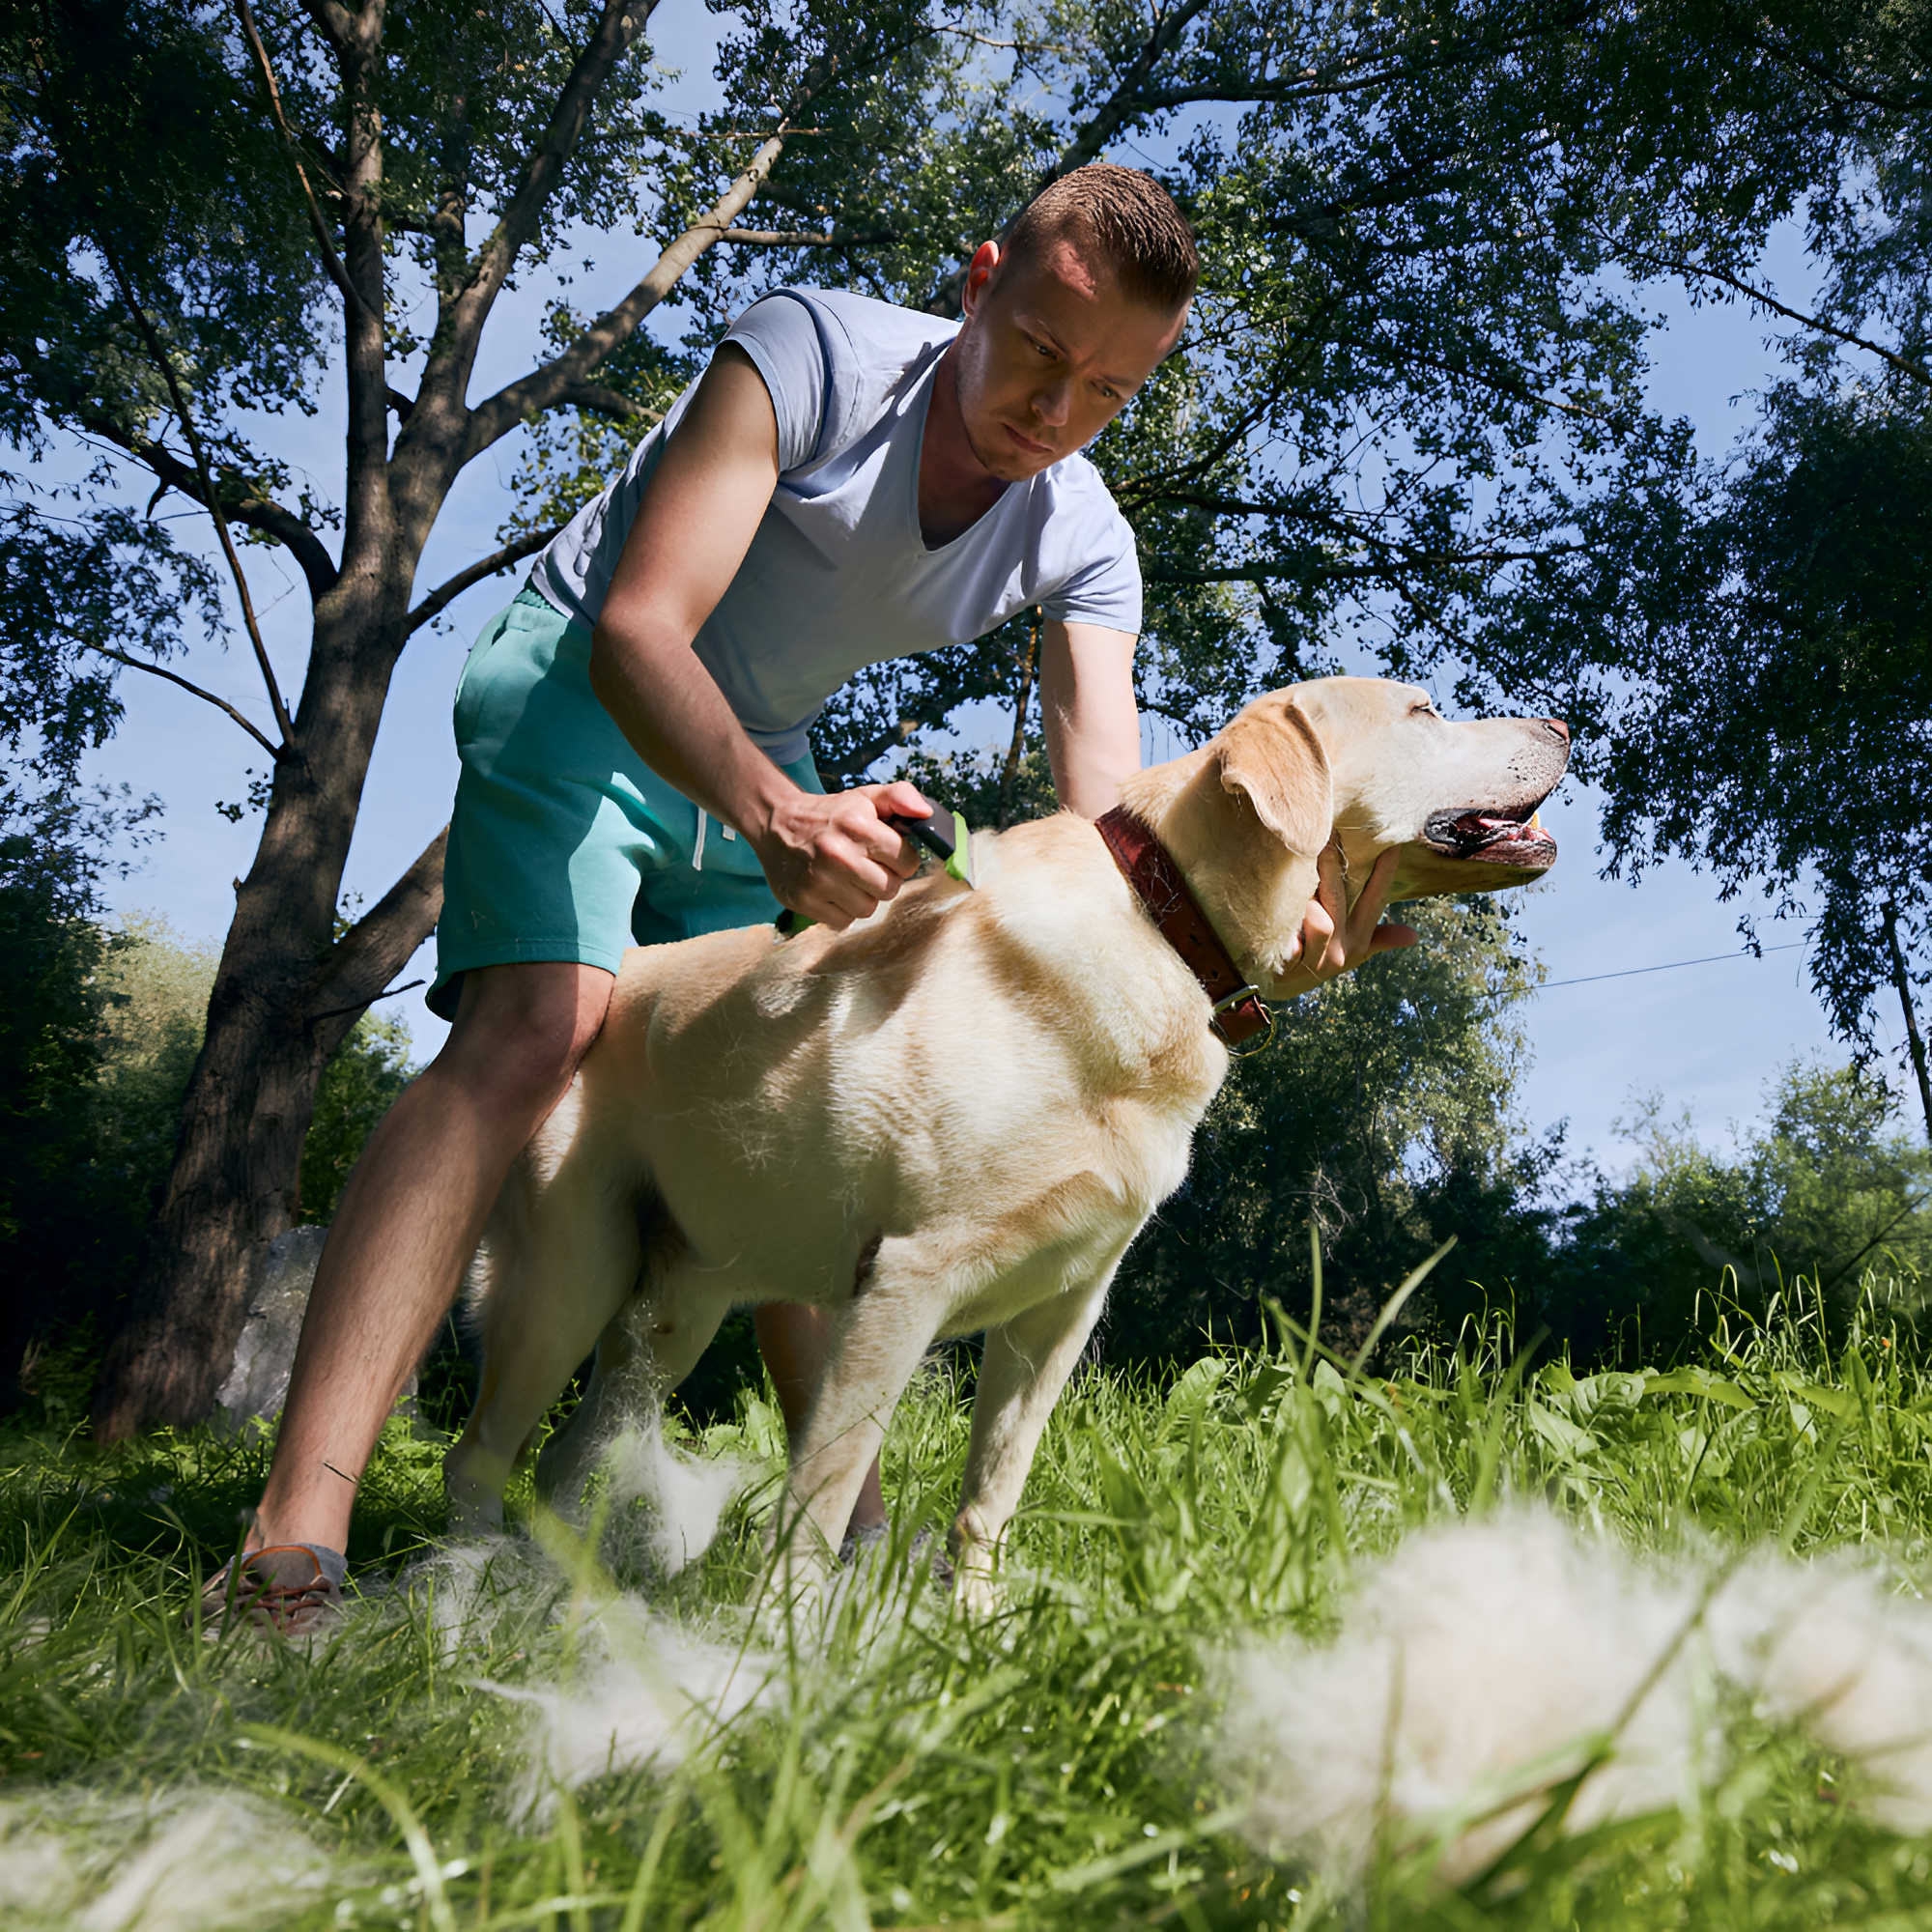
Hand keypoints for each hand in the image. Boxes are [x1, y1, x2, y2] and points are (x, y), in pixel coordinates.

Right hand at [752, 779, 932, 929]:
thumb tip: (926, 814)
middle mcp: (837, 854)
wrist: (776, 825)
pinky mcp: (804, 901)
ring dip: (862, 896)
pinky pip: (843, 921)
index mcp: (857, 826)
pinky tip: (831, 889)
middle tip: (865, 866)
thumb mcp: (865, 798)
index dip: (901, 859)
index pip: (907, 862)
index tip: (885, 853)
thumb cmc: (830, 815)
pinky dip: (841, 910)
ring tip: (846, 877)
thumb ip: (900, 797)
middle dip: (883, 879)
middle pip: (890, 889)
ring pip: (867, 909)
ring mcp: (819, 880)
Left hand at [1273, 845, 1417, 996]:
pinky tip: (1283, 923)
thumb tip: (1414, 935)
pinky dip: (1288, 932)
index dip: (1385, 873)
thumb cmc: (1317, 960)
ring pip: (1320, 921)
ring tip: (1289, 874)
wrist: (1281, 987)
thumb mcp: (1352, 952)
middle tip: (1327, 832)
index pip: (1376, 900)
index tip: (1393, 843)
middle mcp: (1341, 947)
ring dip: (1305, 900)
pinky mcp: (1289, 964)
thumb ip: (1380, 939)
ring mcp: (1316, 958)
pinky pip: (1291, 941)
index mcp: (1358, 939)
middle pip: (1340, 898)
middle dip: (1334, 864)